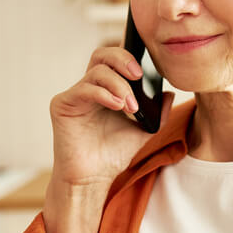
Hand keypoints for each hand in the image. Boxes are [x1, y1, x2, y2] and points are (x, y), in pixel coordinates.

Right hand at [48, 47, 173, 186]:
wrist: (93, 178)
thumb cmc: (114, 153)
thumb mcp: (144, 130)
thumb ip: (159, 113)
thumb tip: (169, 94)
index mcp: (107, 89)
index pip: (116, 60)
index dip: (130, 56)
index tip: (147, 68)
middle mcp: (90, 87)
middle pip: (102, 55)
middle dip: (123, 59)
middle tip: (138, 75)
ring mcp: (76, 94)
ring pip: (97, 71)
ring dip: (119, 85)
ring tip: (131, 107)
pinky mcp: (62, 104)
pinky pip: (83, 89)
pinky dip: (104, 94)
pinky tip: (117, 105)